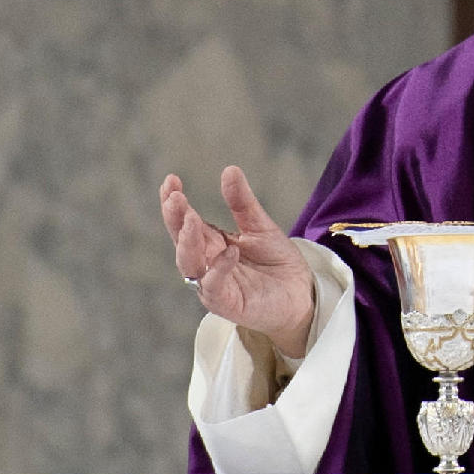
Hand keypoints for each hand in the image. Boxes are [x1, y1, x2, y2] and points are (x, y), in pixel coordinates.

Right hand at [159, 165, 315, 359]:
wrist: (302, 294)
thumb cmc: (277, 263)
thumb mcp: (260, 226)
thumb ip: (243, 203)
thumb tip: (229, 169)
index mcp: (211, 243)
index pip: (186, 221)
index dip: (175, 203)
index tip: (171, 180)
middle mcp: (207, 263)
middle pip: (182, 241)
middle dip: (175, 220)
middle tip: (173, 197)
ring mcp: (214, 284)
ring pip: (190, 266)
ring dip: (187, 243)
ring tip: (191, 219)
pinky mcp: (227, 304)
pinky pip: (214, 287)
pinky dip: (219, 269)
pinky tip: (229, 252)